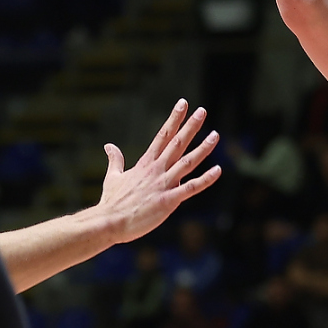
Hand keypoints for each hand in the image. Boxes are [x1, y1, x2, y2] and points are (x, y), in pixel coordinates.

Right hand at [96, 100, 221, 243]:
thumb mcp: (113, 177)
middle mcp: (156, 170)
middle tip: (202, 111)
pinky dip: (205, 179)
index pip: (163, 136)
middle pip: (177, 143)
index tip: (183, 104)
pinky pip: (191, 188)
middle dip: (190, 126)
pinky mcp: (168, 200)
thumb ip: (115, 160)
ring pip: (188, 162)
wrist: (108, 222)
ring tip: (216, 135)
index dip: (174, 119)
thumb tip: (109, 145)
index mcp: (146, 164)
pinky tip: (218, 170)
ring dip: (203, 149)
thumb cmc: (112, 202)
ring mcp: (163, 184)